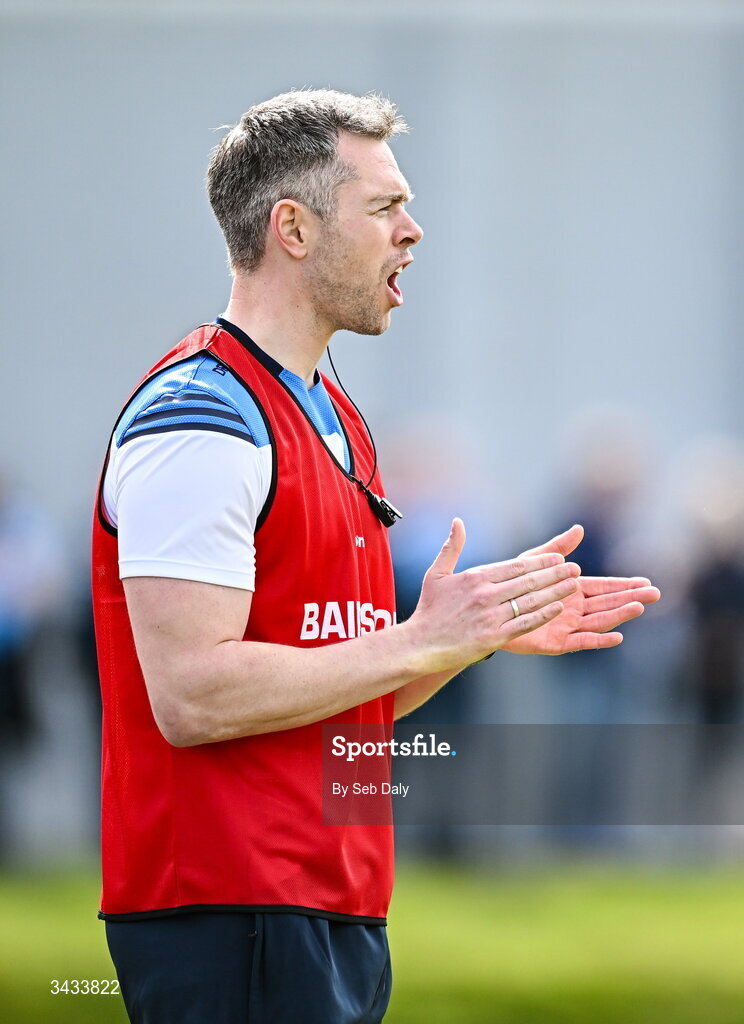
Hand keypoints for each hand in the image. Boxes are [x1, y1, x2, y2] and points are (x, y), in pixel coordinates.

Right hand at [406, 519, 580, 673]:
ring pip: (531, 601)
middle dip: (555, 574)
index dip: (540, 562)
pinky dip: (544, 615)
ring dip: (555, 592)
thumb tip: (457, 521)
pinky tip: (558, 608)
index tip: (558, 559)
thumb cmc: (429, 609)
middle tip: (575, 569)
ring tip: (574, 586)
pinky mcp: (494, 637)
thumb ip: (451, 547)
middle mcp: (486, 594)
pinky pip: (525, 623)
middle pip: (528, 581)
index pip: (515, 566)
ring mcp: (492, 616)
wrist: (420, 644)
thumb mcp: (437, 574)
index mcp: (476, 577)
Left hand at [502, 524, 660, 654]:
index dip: (624, 584)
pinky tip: (617, 636)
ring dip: (619, 614)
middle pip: (608, 603)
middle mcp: (574, 609)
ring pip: (599, 620)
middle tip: (654, 594)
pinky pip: (582, 641)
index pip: (604, 586)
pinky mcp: (557, 642)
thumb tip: (579, 528)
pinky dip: (599, 640)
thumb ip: (556, 548)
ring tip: (638, 608)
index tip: (646, 582)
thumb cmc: (511, 585)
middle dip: (630, 598)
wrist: (488, 611)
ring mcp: (567, 626)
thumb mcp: (534, 562)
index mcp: (572, 590)